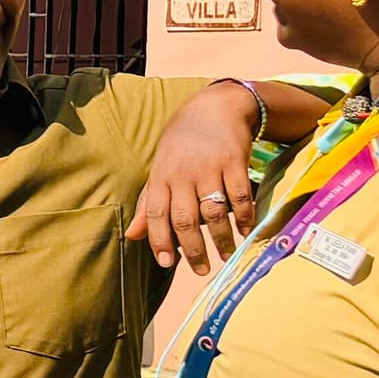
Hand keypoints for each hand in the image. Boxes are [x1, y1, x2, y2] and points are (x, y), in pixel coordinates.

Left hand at [133, 82, 268, 274]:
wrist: (216, 106)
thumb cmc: (183, 142)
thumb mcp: (160, 167)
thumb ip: (149, 202)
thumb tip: (133, 235)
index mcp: (161, 177)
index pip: (155, 214)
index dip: (159, 241)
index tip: (166, 264)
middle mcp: (182, 174)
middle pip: (185, 219)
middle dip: (192, 250)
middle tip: (201, 270)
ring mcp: (209, 168)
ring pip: (213, 212)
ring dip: (220, 239)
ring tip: (226, 257)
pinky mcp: (234, 162)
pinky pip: (239, 196)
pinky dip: (244, 217)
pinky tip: (246, 231)